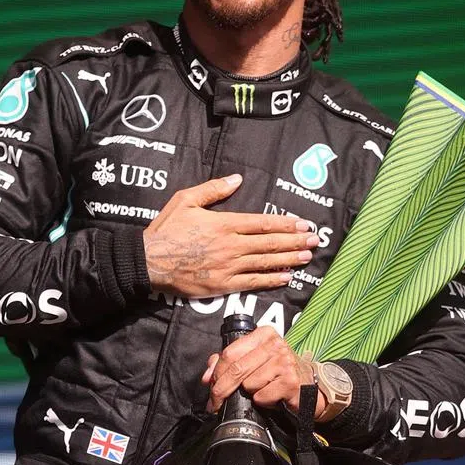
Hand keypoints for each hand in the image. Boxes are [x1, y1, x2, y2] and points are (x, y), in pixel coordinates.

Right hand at [143, 174, 318, 297]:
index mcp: (224, 223)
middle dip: (295, 241)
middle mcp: (231, 245)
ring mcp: (228, 267)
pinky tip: (286, 277)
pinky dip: (271, 280)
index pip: (262, 222)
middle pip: (270, 243)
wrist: (149, 261)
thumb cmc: (166, 229)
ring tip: (307, 257)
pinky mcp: (223, 285)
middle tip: (315, 240)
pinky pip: (253, 282)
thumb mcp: (186, 199)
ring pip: (266, 262)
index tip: (303, 223)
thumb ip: (213, 189)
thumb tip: (237, 178)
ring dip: (289, 259)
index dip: (285, 223)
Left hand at [201, 326, 325, 416]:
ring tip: (262, 390)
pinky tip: (273, 396)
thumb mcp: (254, 361)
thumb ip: (228, 363)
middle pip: (236, 369)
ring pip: (249, 384)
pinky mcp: (290, 381)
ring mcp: (284, 361)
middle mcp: (275, 344)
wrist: (307, 386)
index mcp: (264, 334)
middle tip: (214, 404)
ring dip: (250, 394)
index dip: (216, 372)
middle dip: (221, 389)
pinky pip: (262, 396)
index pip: (230, 352)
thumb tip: (206, 377)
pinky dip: (263, 401)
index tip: (209, 387)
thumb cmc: (277, 372)